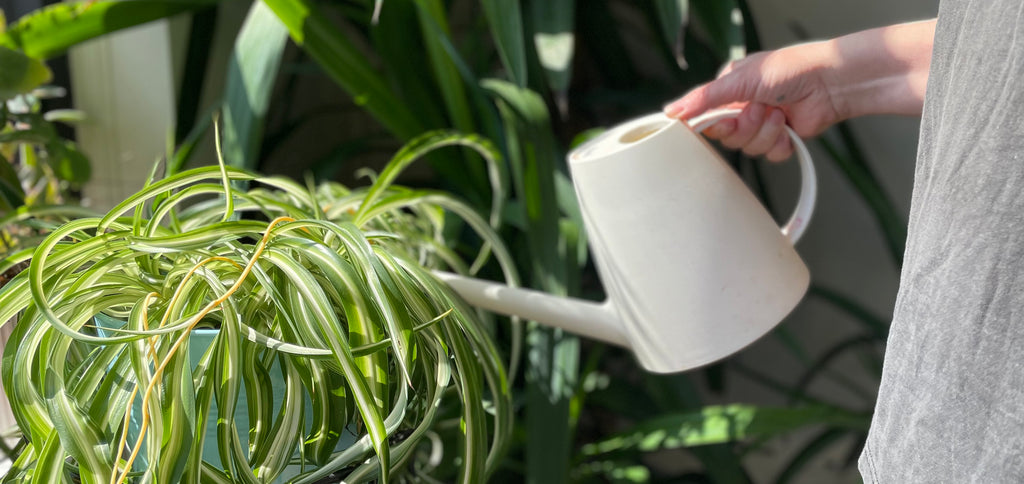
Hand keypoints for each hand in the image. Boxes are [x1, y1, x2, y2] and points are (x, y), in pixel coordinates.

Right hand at [664, 42, 840, 161]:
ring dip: (765, 132)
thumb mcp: (739, 80)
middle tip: (760, 108)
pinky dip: (780, 143)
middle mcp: (743, 108)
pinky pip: (769, 155)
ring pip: (748, 148)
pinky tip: (788, 126)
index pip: (706, 119)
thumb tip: (671, 111)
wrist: (830, 83)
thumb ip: (703, 98)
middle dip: (746, 126)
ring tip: (779, 112)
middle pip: (728, 138)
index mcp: (729, 91)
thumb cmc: (789, 70)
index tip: (724, 120)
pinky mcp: (780, 139)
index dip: (716, 125)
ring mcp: (762, 125)